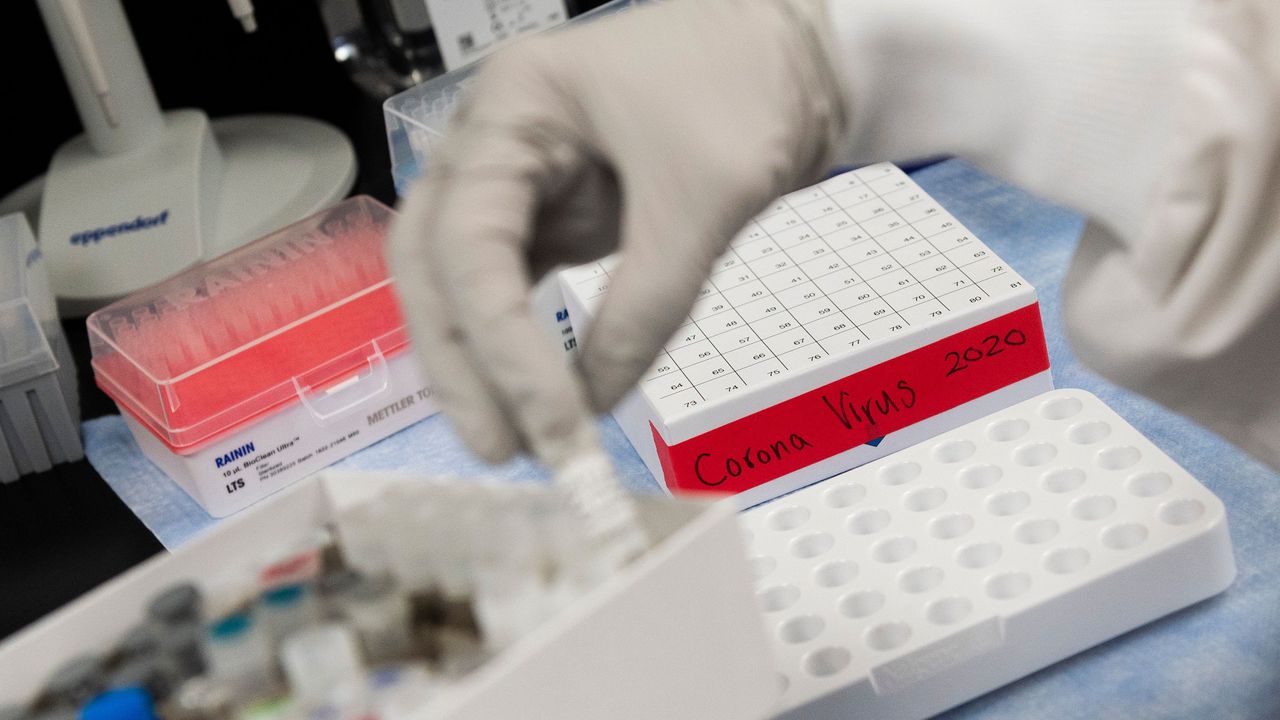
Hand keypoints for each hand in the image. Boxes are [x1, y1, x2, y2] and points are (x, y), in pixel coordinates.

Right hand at [388, 0, 847, 466]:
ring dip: (480, 363)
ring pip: (463, 283)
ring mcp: (517, 179)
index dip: (500, 345)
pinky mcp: (552, 213)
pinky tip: (536, 395)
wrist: (798, 56)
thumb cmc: (748, 90)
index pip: (470, 243)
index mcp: (511, 109)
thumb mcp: (701, 200)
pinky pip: (514, 287)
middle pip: (436, 265)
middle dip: (463, 363)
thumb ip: (646, 307)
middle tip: (503, 450)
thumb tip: (593, 404)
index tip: (550, 423)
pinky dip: (519, 343)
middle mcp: (491, 143)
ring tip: (515, 440)